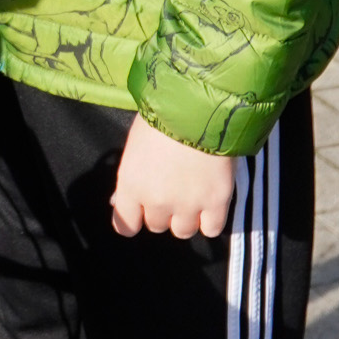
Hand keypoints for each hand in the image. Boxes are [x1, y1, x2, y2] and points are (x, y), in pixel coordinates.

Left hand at [110, 115, 236, 239]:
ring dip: (186, 218)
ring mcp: (188, 205)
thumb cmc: (160, 116)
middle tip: (170, 190)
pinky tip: (210, 204)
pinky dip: (210, 220)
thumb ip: (131, 176)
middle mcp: (156, 201)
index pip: (125, 224)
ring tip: (191, 196)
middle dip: (162, 211)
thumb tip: (121, 198)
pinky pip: (211, 229)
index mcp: (131, 185)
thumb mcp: (135, 144)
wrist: (197, 108)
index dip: (132, 221)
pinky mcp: (216, 204)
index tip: (138, 215)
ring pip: (183, 231)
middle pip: (156, 226)